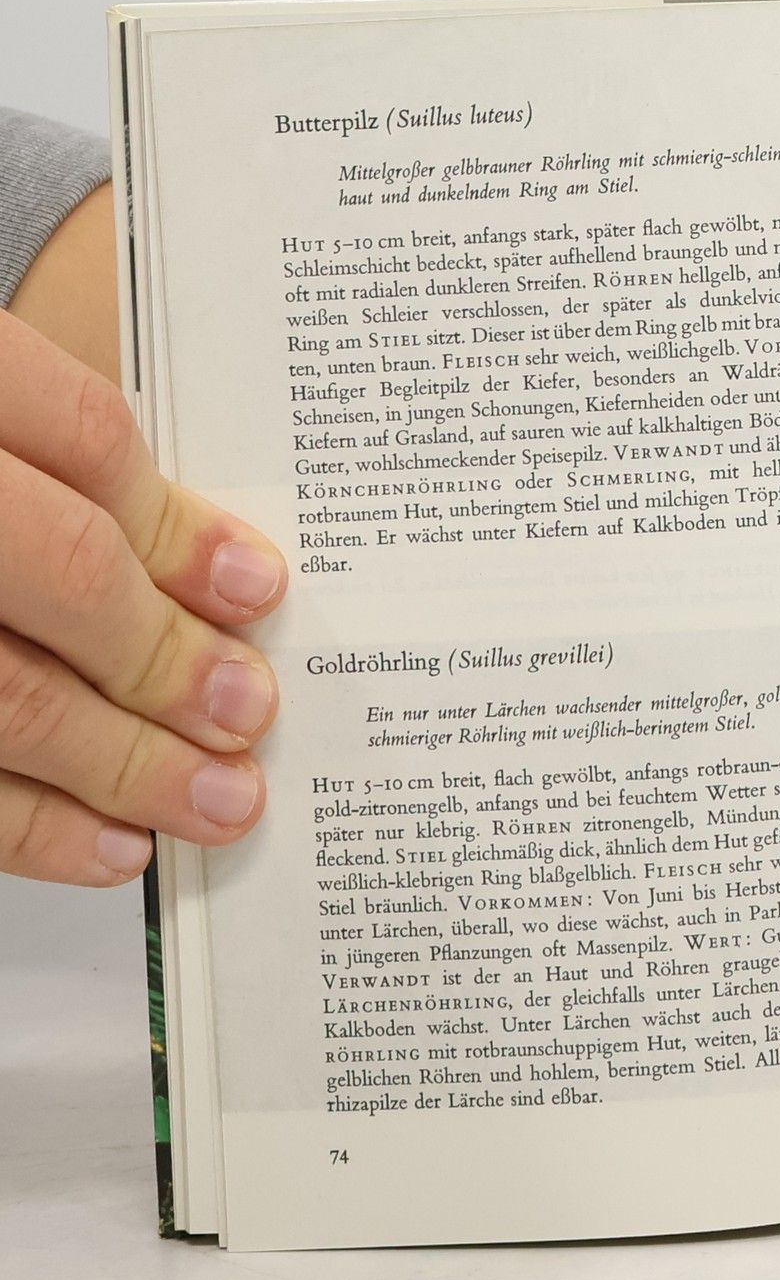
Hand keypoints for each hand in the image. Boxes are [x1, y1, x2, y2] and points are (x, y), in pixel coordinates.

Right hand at [0, 304, 285, 886]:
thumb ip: (63, 472)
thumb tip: (211, 578)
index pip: (84, 437)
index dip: (180, 527)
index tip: (256, 591)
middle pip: (66, 570)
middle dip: (170, 658)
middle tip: (244, 713)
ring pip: (10, 696)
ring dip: (125, 762)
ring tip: (212, 800)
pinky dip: (31, 822)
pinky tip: (106, 842)